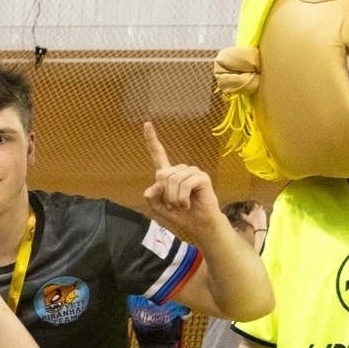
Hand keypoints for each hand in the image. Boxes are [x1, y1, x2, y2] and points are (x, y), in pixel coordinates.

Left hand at [139, 122, 228, 245]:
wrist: (198, 224)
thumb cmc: (180, 214)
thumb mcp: (159, 208)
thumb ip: (153, 197)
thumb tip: (154, 186)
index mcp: (168, 174)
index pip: (158, 154)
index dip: (151, 140)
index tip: (146, 123)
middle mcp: (180, 169)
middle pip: (162, 176)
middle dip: (165, 195)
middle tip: (173, 204)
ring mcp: (192, 171)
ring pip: (173, 180)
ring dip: (174, 198)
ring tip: (182, 205)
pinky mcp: (201, 177)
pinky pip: (185, 184)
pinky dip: (182, 198)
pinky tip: (188, 204)